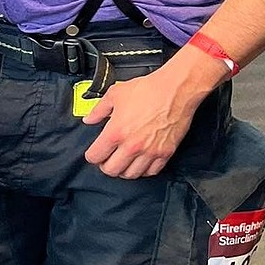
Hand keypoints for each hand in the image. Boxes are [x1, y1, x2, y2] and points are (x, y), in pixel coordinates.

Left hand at [81, 65, 204, 177]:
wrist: (175, 89)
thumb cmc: (149, 90)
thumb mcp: (115, 94)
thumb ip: (98, 110)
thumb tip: (89, 119)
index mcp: (116, 132)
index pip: (95, 157)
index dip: (92, 155)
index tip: (94, 152)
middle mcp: (132, 145)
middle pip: (111, 170)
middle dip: (105, 166)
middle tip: (107, 158)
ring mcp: (149, 151)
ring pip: (131, 175)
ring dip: (124, 170)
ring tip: (123, 161)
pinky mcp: (165, 153)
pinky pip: (151, 172)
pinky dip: (144, 170)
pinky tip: (141, 161)